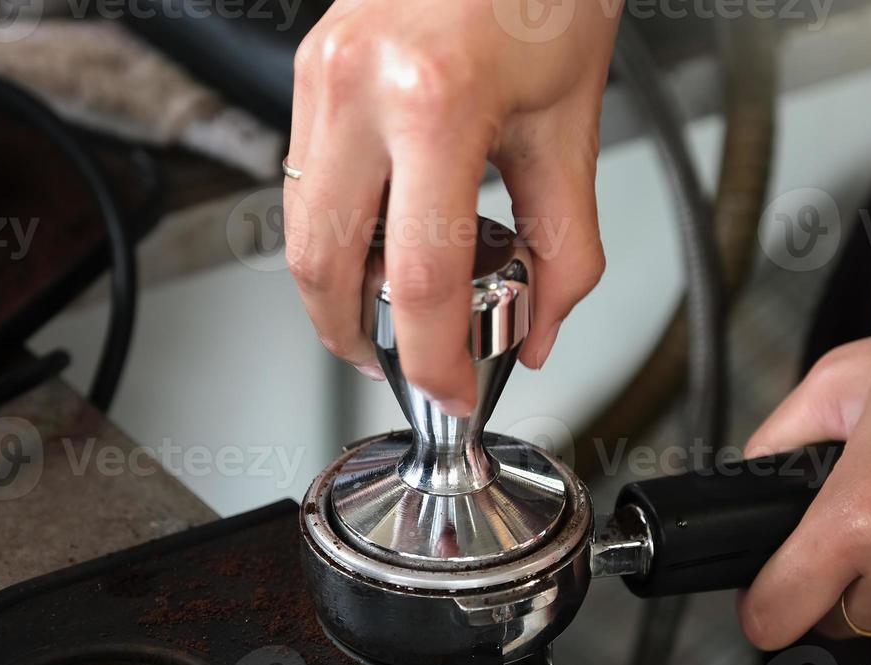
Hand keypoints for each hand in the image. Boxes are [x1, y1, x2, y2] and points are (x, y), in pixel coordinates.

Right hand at [284, 0, 617, 413]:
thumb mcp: (571, 122)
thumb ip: (564, 245)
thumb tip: (540, 328)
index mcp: (434, 102)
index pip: (415, 277)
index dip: (432, 356)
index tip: (448, 390)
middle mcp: (357, 87)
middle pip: (320, 268)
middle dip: (354, 337)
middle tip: (399, 360)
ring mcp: (320, 75)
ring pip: (298, 227)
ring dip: (339, 286)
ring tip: (396, 301)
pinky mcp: (309, 67)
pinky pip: (303, 179)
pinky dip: (337, 228)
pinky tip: (381, 234)